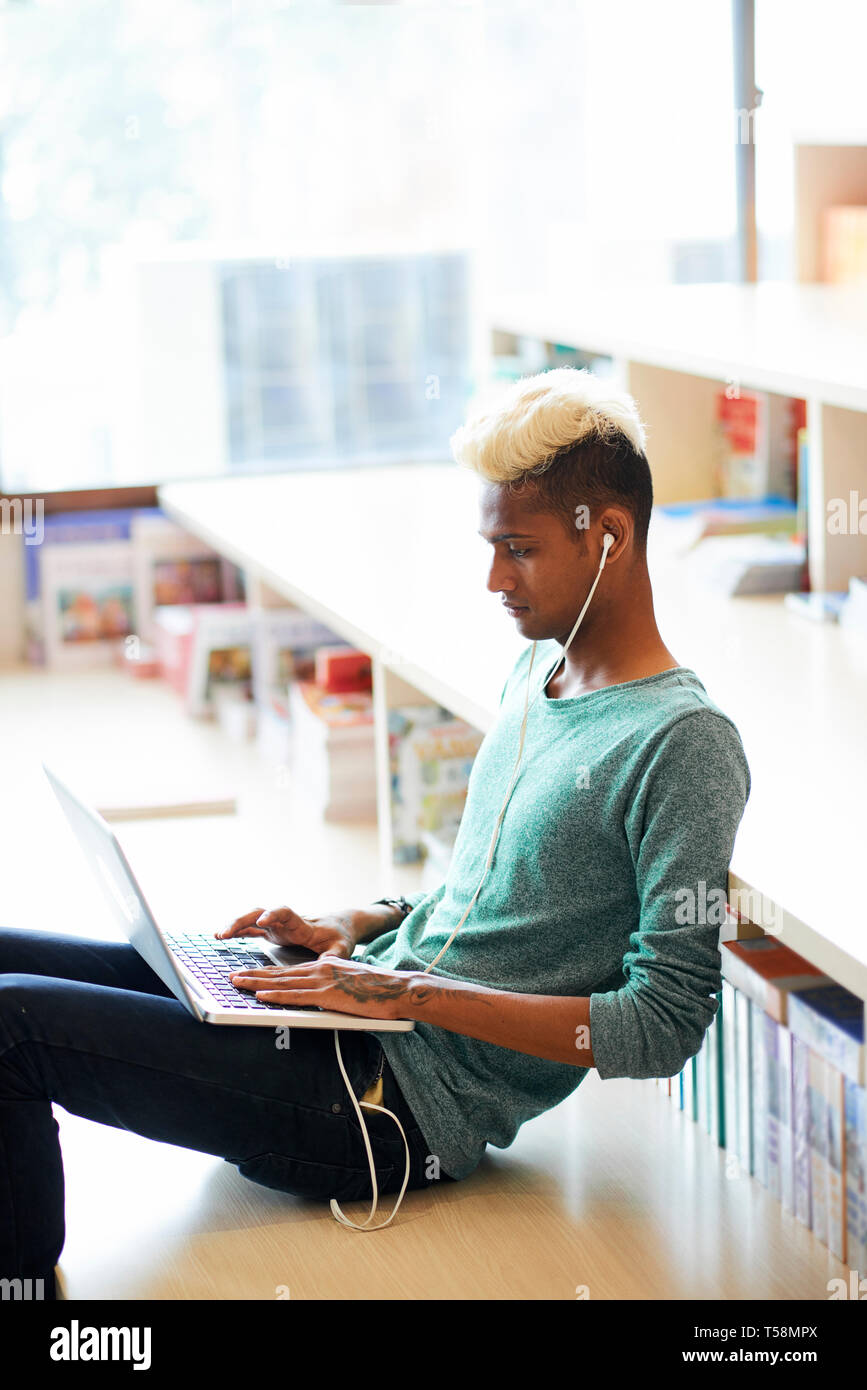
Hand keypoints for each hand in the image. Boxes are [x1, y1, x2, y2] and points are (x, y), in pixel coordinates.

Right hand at [216, 906, 359, 959]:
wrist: (339, 926)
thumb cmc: (340, 937)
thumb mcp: (342, 948)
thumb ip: (334, 956)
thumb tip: (327, 964)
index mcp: (302, 924)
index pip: (286, 914)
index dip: (273, 915)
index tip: (262, 921)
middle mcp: (286, 922)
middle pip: (261, 913)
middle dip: (243, 921)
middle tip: (226, 932)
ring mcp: (278, 926)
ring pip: (252, 920)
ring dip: (235, 925)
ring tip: (218, 935)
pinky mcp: (273, 932)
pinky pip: (251, 929)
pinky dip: (237, 931)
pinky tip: (222, 937)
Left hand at [227, 955, 417, 1020]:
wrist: (398, 988)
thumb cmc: (379, 991)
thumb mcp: (350, 984)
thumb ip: (332, 989)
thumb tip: (320, 999)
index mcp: (325, 967)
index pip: (289, 971)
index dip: (267, 973)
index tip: (249, 974)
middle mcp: (320, 969)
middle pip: (280, 974)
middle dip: (254, 975)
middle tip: (233, 976)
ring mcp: (322, 981)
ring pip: (282, 982)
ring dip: (257, 983)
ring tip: (238, 983)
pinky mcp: (327, 994)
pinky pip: (296, 996)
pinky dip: (275, 995)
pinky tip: (261, 995)